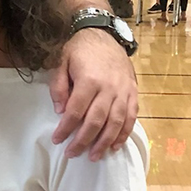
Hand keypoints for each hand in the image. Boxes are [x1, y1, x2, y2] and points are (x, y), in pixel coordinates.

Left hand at [49, 28, 137, 159]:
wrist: (104, 33)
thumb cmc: (79, 50)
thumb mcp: (61, 63)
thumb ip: (59, 87)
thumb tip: (60, 111)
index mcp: (89, 81)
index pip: (76, 111)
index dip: (66, 128)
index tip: (57, 140)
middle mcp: (109, 88)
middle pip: (96, 121)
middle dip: (83, 140)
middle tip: (72, 154)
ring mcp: (124, 91)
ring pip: (116, 122)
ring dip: (104, 142)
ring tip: (94, 156)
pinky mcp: (133, 92)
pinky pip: (131, 117)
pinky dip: (124, 133)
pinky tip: (115, 145)